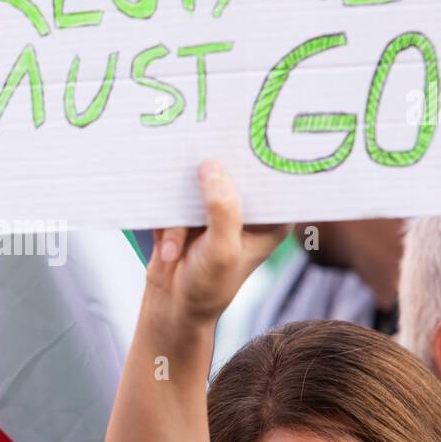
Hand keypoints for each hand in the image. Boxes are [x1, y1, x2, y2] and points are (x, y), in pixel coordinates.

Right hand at [147, 161, 289, 323]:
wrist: (172, 305)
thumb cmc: (207, 286)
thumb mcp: (221, 251)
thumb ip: (221, 210)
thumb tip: (211, 167)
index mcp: (271, 218)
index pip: (273, 177)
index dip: (261, 156)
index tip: (245, 136)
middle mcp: (247, 207)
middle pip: (235, 169)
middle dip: (213, 170)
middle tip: (199, 157)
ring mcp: (216, 206)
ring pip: (199, 179)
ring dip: (182, 211)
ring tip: (176, 250)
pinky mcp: (189, 208)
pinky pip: (175, 192)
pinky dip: (167, 217)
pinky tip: (168, 248)